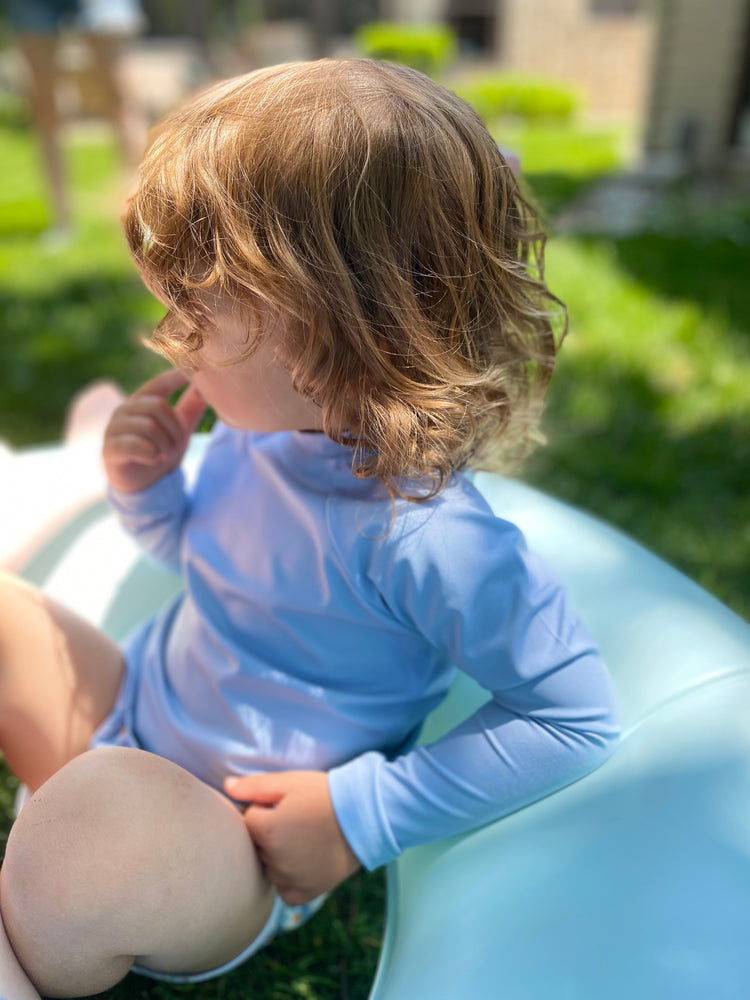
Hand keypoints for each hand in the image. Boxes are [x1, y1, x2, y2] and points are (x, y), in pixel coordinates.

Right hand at [102, 369, 206, 492]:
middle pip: (157, 406)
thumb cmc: (160, 451)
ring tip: (166, 456)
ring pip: (148, 426)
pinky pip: (134, 444)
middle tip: (178, 445)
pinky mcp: (109, 449)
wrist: (145, 485)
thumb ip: (192, 406)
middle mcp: (124, 411)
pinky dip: (151, 453)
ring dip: (165, 444)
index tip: (191, 372)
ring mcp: (114, 429)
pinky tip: (155, 460)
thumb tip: (206, 384)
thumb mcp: (180, 428)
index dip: (173, 377)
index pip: (158, 384)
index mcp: (141, 403)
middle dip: (175, 428)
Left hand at [224, 770, 360, 905]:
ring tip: (301, 839)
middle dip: (267, 833)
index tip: (281, 804)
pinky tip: (301, 862)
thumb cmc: (326, 794)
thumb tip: (225, 787)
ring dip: (275, 857)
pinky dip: (287, 880)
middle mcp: (274, 860)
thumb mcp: (290, 782)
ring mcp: (290, 879)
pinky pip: (284, 891)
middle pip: (256, 846)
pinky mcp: (306, 893)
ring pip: (268, 868)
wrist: (365, 817)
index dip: (262, 809)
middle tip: (294, 820)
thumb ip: (254, 786)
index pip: (246, 820)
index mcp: (267, 830)